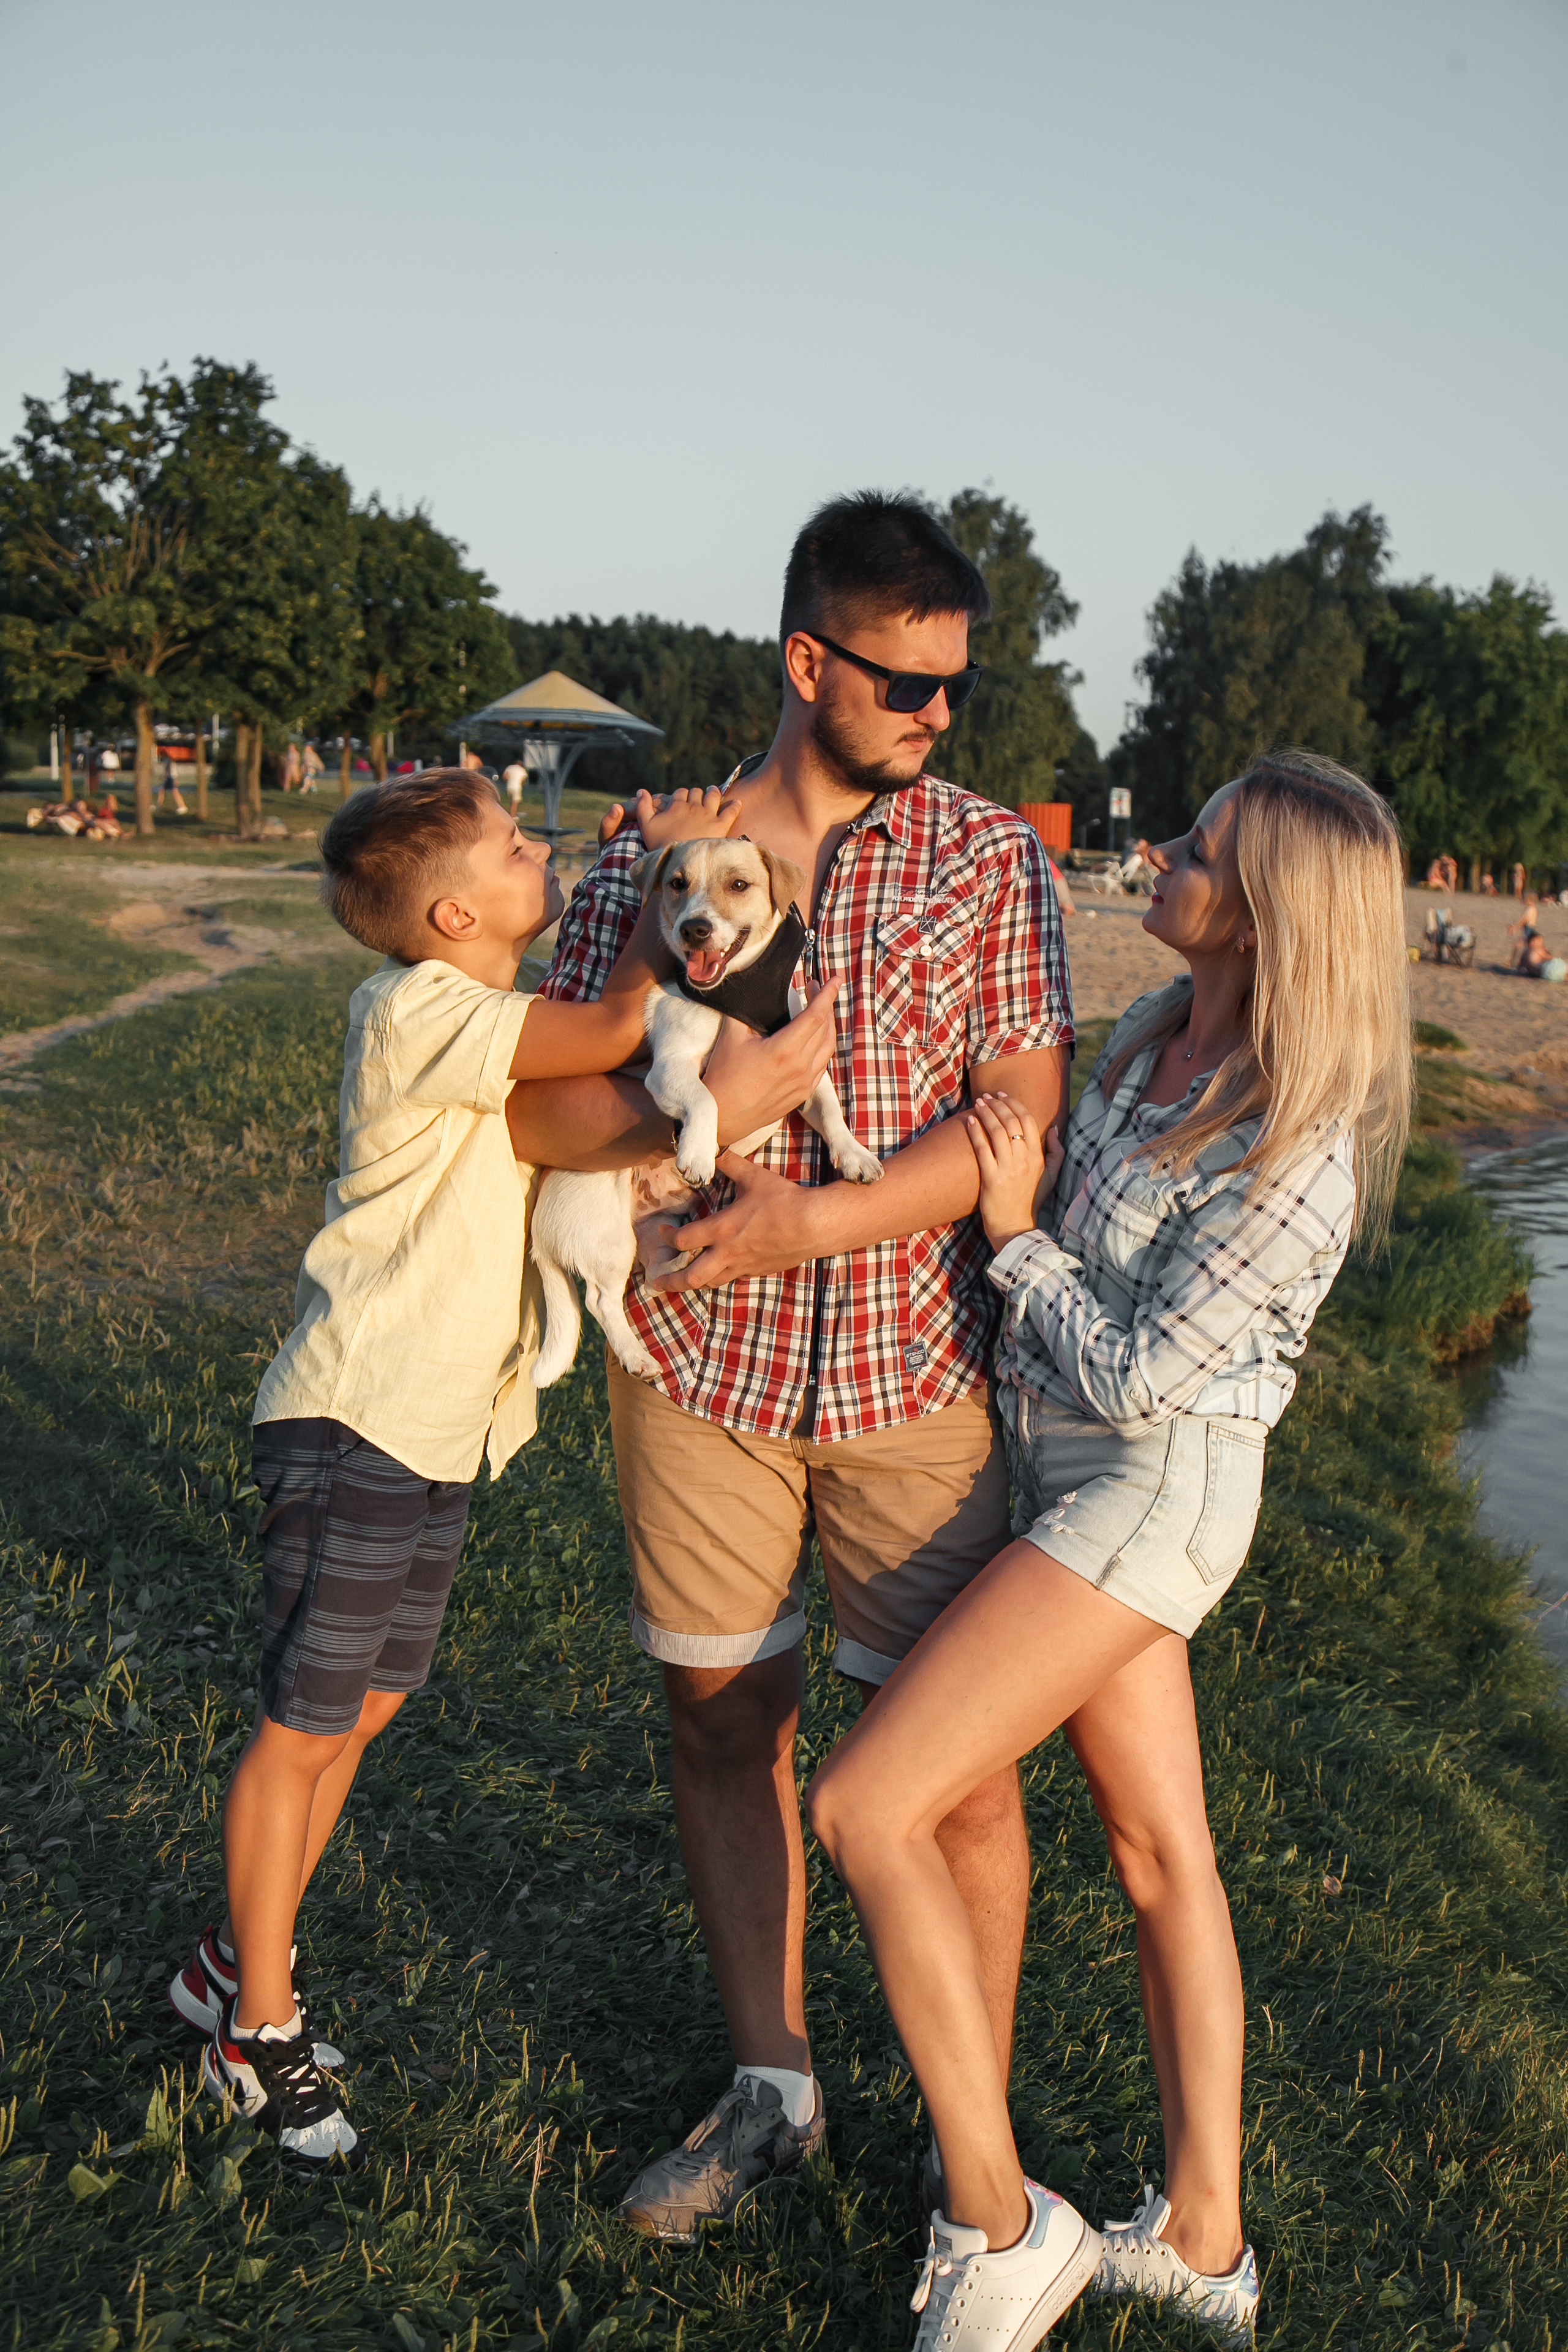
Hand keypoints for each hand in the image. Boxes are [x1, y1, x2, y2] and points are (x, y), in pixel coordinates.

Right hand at [598, 785, 741, 851]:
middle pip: (697, 792)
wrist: (677, 861)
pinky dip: (734, 805)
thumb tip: (641, 790)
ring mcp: (708, 815)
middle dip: (697, 794)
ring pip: (713, 795)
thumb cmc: (659, 844)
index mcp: (677, 805)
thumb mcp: (646, 825)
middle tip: (700, 798)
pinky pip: (731, 810)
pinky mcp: (720, 825)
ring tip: (714, 793)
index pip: (681, 792)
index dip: (682, 795)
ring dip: (713, 793)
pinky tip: (736, 802)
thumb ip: (642, 806)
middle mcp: (693, 806)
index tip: (684, 799)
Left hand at [648, 1150, 816, 1291]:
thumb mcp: (755, 1177)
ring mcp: (744, 1265)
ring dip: (694, 1283)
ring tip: (684, 1283)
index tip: (661, 1231)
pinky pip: (734, 1278)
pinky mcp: (760, 1270)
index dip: (667, 1237)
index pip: (683, 1240)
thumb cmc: (783, 1201)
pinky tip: (721, 1272)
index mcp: (721, 1229)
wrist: (814, 1225)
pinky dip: (721, 1277)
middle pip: (691, 1276)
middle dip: (670, 1280)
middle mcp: (728, 1253)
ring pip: (712, 1282)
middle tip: (656, 1282)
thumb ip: (732, 1164)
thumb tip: (718, 1150)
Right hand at [704, 980, 841, 1146]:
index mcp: (785, 1050)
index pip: (816, 1014)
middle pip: (825, 1028)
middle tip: (814, 988)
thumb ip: (748, 1009)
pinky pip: (821, 1064)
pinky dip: (822, 1046)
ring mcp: (804, 1083)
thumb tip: (757, 990)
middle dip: (825, 1004)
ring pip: (828, 1047)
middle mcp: (801, 1067)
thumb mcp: (732, 1036)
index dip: (827, 993)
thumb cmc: (723, 1076)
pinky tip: (813, 1038)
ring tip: (817, 1009)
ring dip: (827, 1025)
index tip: (835, 978)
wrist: (721, 1117)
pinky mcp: (802, 1094)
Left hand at [965, 1092, 1052, 1250]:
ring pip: (996, 1132)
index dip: (1014, 1104)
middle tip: (987, 1097)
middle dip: (997, 1104)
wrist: (1014, 1226)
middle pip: (1011, 1122)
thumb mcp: (1051, 1177)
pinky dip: (975, 1132)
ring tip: (978, 1104)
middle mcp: (1025, 1160)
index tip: (1003, 1096)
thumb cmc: (1031, 1200)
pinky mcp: (991, 1178)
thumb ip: (1057, 1152)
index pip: (1028, 1121)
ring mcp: (1008, 1169)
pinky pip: (982, 1149)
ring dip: (986, 1113)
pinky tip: (969, 1121)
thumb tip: (1055, 1128)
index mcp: (1039, 1157)